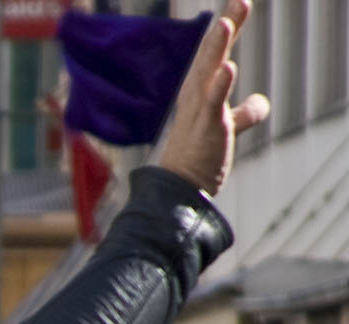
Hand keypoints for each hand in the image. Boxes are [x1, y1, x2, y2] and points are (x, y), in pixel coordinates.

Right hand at [158, 0, 270, 194]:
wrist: (177, 190)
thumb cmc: (198, 160)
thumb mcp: (227, 129)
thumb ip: (245, 113)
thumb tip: (261, 101)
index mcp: (200, 93)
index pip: (216, 54)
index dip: (229, 29)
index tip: (238, 5)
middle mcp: (196, 96)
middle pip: (212, 55)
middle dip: (226, 26)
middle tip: (240, 0)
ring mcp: (200, 110)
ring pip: (208, 73)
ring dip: (217, 48)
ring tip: (226, 24)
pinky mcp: (207, 127)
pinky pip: (213, 103)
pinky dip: (220, 85)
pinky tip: (228, 68)